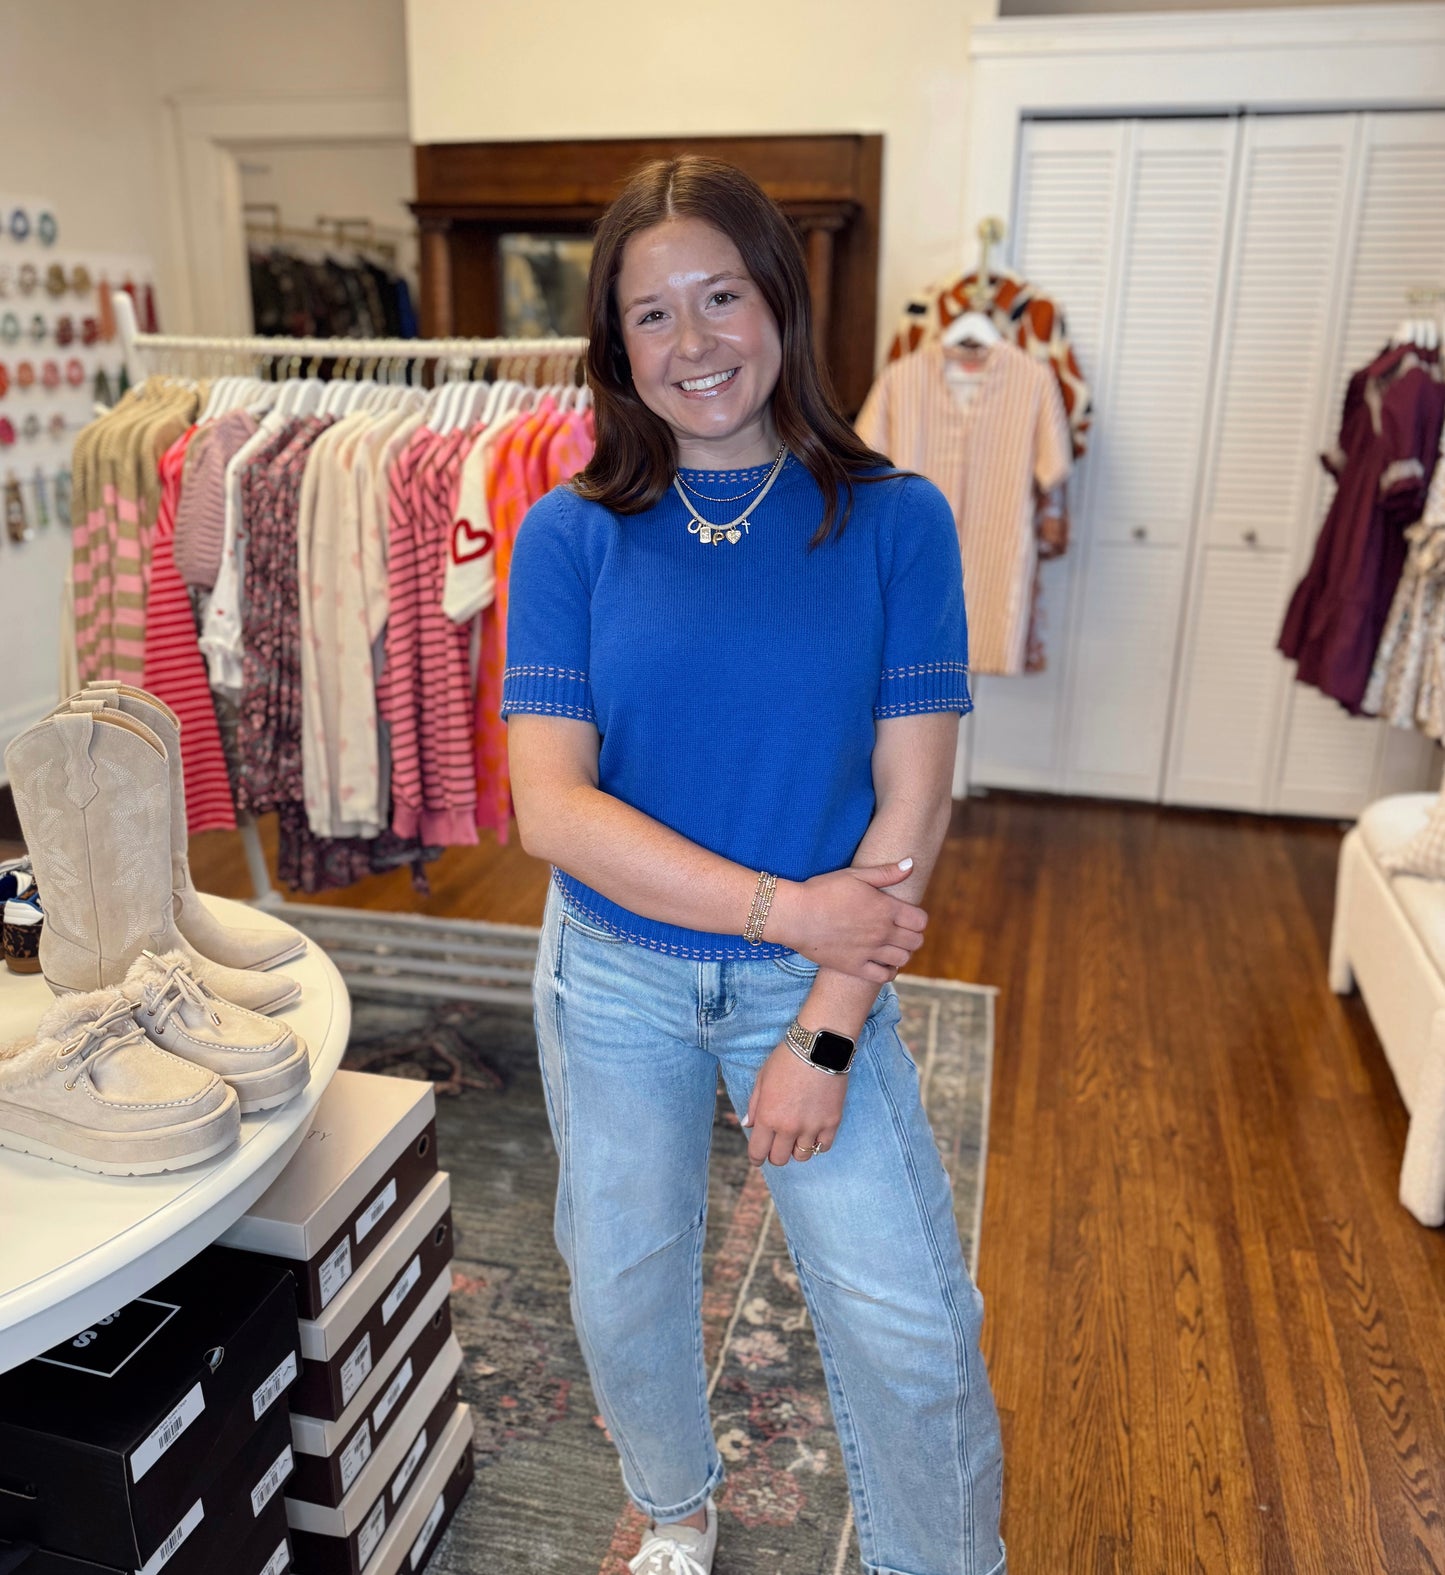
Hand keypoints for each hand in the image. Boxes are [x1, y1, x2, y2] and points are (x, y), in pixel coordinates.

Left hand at [742, 1040, 847, 1167]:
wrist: (820, 1047)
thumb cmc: (787, 1058)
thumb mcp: (762, 1077)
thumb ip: (754, 1105)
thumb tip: (747, 1125)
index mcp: (767, 1116)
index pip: (758, 1152)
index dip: (756, 1157)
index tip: (757, 1157)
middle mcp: (788, 1127)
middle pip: (779, 1159)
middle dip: (775, 1154)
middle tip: (776, 1144)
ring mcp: (812, 1127)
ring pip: (802, 1156)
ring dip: (796, 1148)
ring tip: (796, 1136)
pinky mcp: (831, 1123)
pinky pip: (823, 1147)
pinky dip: (817, 1143)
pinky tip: (814, 1132)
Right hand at [768, 860, 926, 983]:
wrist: (795, 915)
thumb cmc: (823, 891)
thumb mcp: (855, 875)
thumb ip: (886, 872)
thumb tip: (911, 865)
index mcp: (886, 909)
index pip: (921, 921)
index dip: (917, 919)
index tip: (906, 916)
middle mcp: (882, 932)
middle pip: (915, 942)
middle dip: (912, 936)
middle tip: (899, 931)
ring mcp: (870, 952)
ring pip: (903, 959)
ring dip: (902, 953)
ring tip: (891, 947)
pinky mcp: (855, 967)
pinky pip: (883, 977)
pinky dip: (888, 972)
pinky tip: (882, 963)